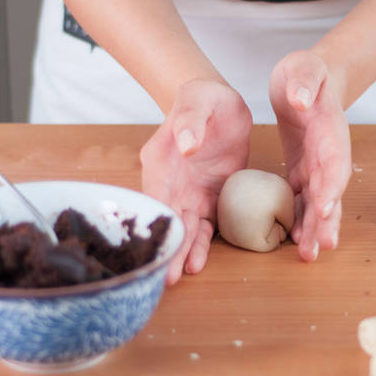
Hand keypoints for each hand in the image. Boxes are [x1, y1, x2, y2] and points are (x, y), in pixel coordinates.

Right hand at [141, 79, 251, 283]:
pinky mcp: (209, 199)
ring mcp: (188, 193)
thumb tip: (187, 144)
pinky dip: (202, 244)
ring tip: (176, 277)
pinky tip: (198, 263)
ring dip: (181, 251)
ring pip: (184, 227)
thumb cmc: (202, 99)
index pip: (156, 193)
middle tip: (163, 276)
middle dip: (165, 246)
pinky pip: (205, 225)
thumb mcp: (198, 101)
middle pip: (166, 218)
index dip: (157, 217)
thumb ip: (191, 120)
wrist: (219, 104)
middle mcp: (170, 182)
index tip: (156, 242)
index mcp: (161, 160)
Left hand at [269, 51, 350, 260]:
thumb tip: (301, 99)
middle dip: (327, 220)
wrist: (308, 80)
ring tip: (309, 255)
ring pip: (319, 203)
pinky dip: (301, 221)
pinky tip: (295, 242)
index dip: (332, 186)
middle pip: (331, 191)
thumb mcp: (302, 66)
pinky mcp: (303, 172)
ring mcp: (317, 166)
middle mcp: (329, 154)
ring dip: (315, 229)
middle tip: (322, 247)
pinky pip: (303, 201)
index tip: (325, 208)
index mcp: (330, 129)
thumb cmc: (305, 71)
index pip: (334, 161)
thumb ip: (303, 79)